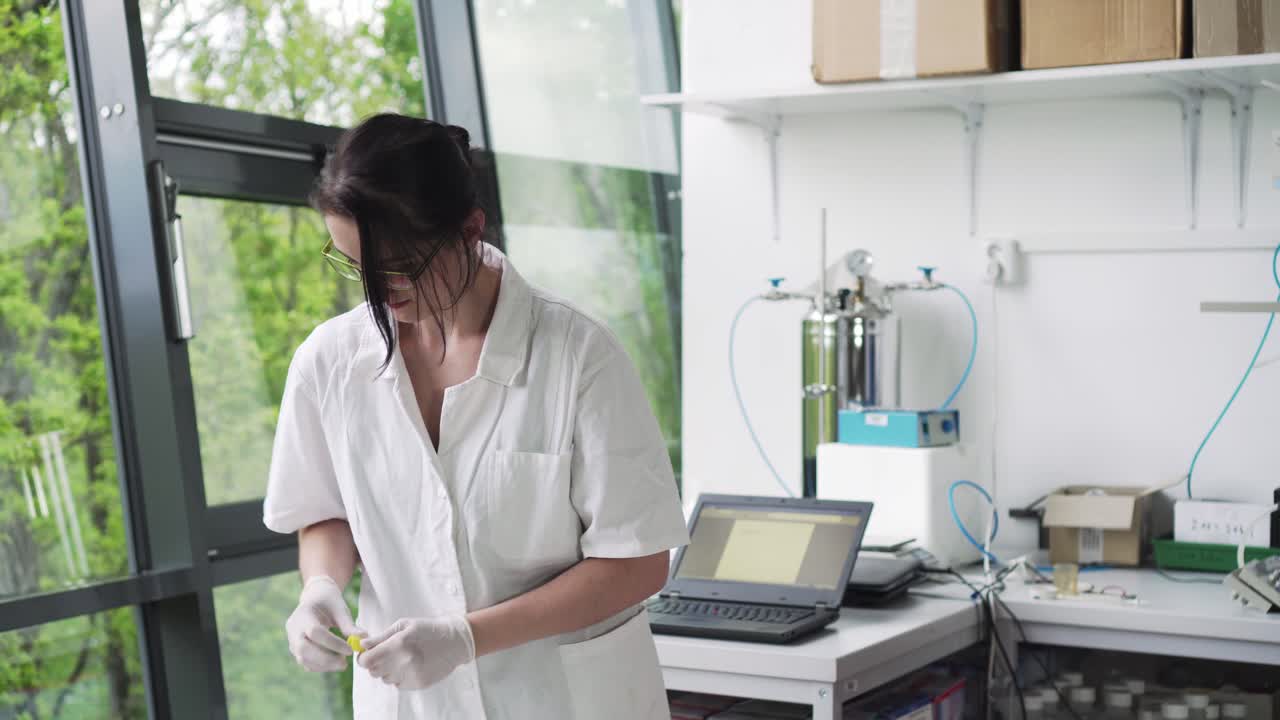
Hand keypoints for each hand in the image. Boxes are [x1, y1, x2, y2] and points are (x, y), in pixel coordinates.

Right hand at [285, 575, 363, 671]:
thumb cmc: (330, 604)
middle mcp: (293, 629)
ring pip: (303, 659)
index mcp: (303, 614)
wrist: (315, 600)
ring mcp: (292, 641)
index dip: (332, 643)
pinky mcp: (296, 650)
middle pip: (303, 649)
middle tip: (344, 664)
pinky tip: (334, 663)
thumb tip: (364, 639)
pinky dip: (320, 667)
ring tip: (342, 664)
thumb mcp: (340, 610)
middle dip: (325, 659)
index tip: (349, 650)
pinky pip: (306, 663)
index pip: (315, 632)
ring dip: (324, 665)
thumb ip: (349, 625)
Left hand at [359, 616, 474, 689]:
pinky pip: (398, 684)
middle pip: (373, 672)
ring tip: (403, 658)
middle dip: (375, 663)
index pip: (366, 661)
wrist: (455, 641)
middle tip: (386, 654)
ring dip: (388, 670)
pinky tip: (412, 665)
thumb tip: (362, 644)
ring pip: (385, 679)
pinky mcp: (418, 684)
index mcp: (398, 644)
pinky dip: (400, 677)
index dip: (363, 658)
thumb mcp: (404, 625)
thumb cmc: (428, 629)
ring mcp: (411, 675)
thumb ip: (381, 636)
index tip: (367, 654)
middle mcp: (403, 662)